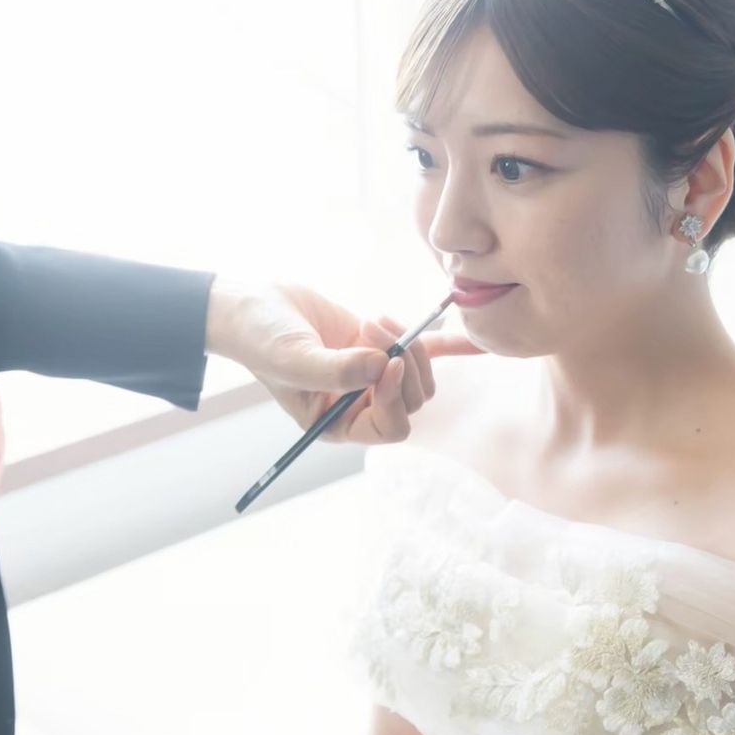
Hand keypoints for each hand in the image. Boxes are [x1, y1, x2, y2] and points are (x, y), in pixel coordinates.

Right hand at [205, 280, 481, 443]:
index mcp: (341, 424)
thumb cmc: (263, 340)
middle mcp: (363, 405)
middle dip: (404, 365)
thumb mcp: (293, 359)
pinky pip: (428, 351)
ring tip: (374, 319)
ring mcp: (376, 375)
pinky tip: (478, 343)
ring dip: (409, 344)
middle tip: (372, 328)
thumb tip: (382, 368)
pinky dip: (452, 347)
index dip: (396, 399)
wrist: (256, 306)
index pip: (389, 428)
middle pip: (412, 400)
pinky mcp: (383, 345)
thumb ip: (336, 371)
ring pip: (420, 375)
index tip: (386, 362)